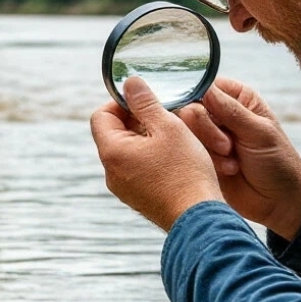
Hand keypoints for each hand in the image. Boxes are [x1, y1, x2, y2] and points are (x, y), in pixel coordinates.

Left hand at [90, 77, 223, 231]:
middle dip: (137, 119)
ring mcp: (124, 189)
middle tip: (165, 116)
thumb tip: (129, 82)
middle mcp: (111, 173)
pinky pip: (138, 169)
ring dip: (147, 138)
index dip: (121, 102)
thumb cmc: (185, 172)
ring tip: (174, 136)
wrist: (199, 219)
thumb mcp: (168, 127)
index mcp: (112, 152)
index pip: (101, 115)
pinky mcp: (138, 198)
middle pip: (114, 133)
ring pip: (128, 152)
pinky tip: (176, 157)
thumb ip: (146, 103)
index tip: (146, 100)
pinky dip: (152, 157)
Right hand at [176, 78, 300, 240]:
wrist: (279, 202)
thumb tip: (205, 88)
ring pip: (186, 132)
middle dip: (207, 130)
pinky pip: (188, 153)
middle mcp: (219, 114)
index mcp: (237, 98)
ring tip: (233, 163)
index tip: (213, 117)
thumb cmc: (278, 162)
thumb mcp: (259, 132)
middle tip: (229, 146)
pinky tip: (228, 171)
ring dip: (209, 149)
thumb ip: (231, 111)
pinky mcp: (201, 158)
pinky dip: (207, 162)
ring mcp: (208, 137)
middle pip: (189, 108)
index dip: (202, 99)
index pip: (205, 86)